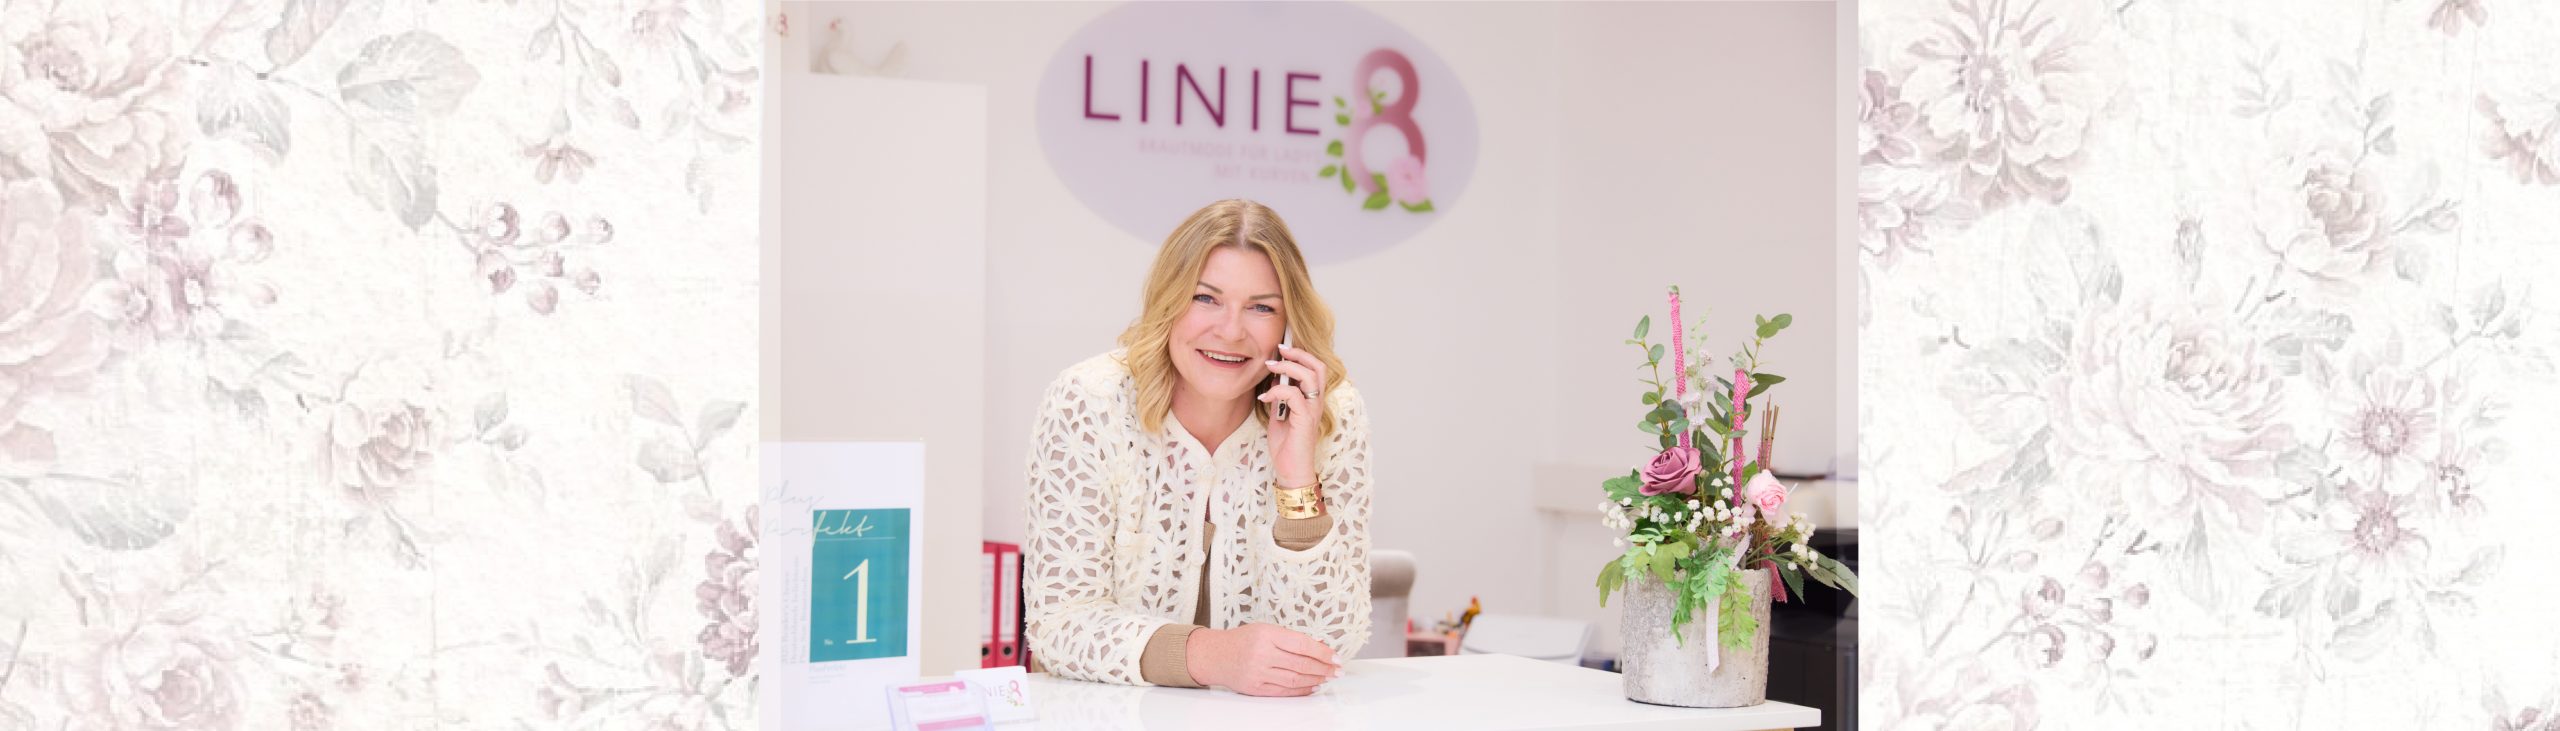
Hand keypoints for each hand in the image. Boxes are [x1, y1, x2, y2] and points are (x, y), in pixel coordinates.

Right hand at [1186, 623, 1341, 696]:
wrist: (1214, 655)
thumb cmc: (1242, 640)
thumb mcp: (1264, 629)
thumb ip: (1289, 638)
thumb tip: (1319, 649)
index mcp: (1266, 634)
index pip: (1302, 644)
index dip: (1323, 652)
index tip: (1336, 656)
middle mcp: (1262, 654)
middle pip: (1301, 664)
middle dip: (1324, 668)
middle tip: (1338, 670)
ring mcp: (1258, 673)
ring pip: (1295, 679)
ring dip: (1316, 680)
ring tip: (1328, 678)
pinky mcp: (1255, 688)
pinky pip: (1284, 691)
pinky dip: (1301, 690)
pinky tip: (1313, 687)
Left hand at [1257, 343, 1326, 486]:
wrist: (1291, 469)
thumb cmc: (1286, 445)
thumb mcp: (1279, 414)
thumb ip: (1279, 396)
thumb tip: (1274, 378)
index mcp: (1312, 399)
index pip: (1315, 368)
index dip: (1301, 354)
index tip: (1283, 347)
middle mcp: (1316, 402)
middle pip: (1317, 366)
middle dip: (1298, 353)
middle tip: (1279, 349)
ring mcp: (1313, 410)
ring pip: (1309, 376)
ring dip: (1288, 367)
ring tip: (1270, 366)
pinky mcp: (1305, 419)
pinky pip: (1294, 395)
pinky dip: (1277, 390)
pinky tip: (1265, 397)